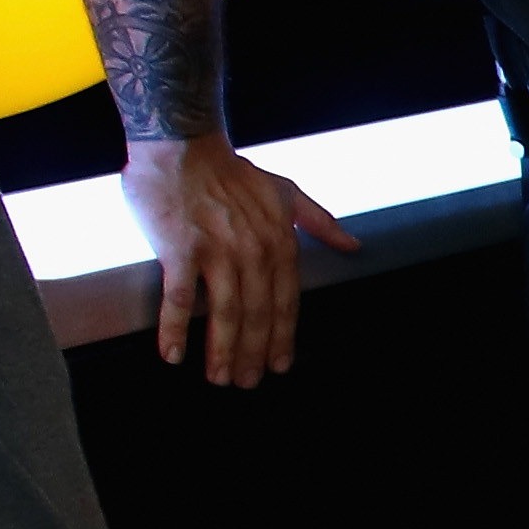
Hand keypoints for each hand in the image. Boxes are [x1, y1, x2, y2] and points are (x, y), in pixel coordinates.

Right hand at [120, 136, 354, 386]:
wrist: (182, 145)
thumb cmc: (232, 172)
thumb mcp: (287, 192)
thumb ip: (319, 221)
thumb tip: (353, 244)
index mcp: (280, 241)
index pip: (287, 300)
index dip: (283, 336)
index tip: (279, 365)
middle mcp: (254, 251)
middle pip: (258, 314)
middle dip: (254, 353)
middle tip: (247, 383)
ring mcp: (217, 252)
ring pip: (226, 313)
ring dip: (223, 351)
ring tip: (220, 378)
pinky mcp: (179, 250)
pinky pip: (179, 298)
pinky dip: (176, 329)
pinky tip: (174, 355)